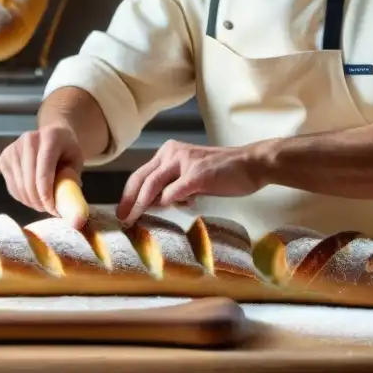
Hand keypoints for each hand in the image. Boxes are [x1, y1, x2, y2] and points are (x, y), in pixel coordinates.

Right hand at [0, 124, 84, 224]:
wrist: (52, 133)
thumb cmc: (66, 149)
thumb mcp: (76, 161)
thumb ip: (72, 181)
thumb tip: (69, 207)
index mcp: (50, 137)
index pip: (44, 171)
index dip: (47, 194)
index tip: (53, 210)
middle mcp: (28, 140)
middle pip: (29, 181)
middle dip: (39, 201)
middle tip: (49, 211)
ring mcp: (13, 148)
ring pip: (19, 186)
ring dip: (30, 202)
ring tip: (42, 204)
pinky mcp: (4, 158)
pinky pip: (12, 187)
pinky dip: (22, 197)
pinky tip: (33, 197)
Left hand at [115, 140, 264, 225]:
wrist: (251, 164)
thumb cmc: (223, 173)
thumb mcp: (191, 176)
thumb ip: (173, 185)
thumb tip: (154, 203)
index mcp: (169, 152)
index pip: (141, 173)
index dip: (129, 194)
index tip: (122, 211)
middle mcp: (173, 153)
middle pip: (141, 178)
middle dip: (128, 201)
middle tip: (121, 219)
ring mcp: (185, 162)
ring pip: (152, 185)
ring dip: (141, 205)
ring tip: (134, 220)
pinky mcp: (197, 174)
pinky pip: (173, 192)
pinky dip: (168, 203)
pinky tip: (170, 209)